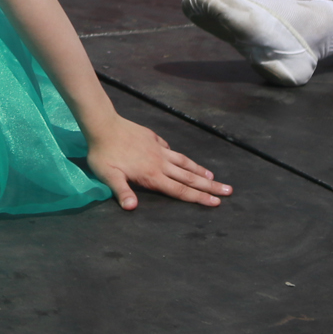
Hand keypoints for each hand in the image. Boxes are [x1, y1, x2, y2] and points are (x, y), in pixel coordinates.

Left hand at [83, 114, 230, 209]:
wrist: (103, 125)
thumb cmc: (104, 154)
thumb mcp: (109, 176)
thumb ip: (122, 192)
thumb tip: (132, 208)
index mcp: (152, 175)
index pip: (180, 190)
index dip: (198, 198)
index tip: (216, 202)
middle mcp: (160, 163)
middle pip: (189, 177)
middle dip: (209, 186)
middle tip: (228, 190)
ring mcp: (158, 149)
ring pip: (183, 162)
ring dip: (199, 170)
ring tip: (212, 176)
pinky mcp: (152, 138)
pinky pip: (169, 149)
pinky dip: (178, 156)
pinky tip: (181, 158)